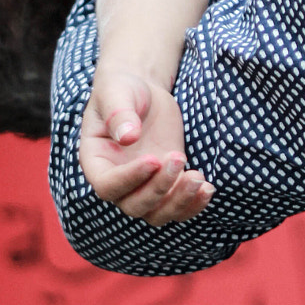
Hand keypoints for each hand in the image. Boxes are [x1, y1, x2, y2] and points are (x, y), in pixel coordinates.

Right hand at [78, 62, 213, 224]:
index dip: (130, 179)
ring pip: (157, 214)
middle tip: (179, 158)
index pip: (108, 186)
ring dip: (180, 202)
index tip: (153, 158)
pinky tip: (208, 188)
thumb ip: (119, 113)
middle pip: (134, 206)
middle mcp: (117, 181)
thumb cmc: (122, 90)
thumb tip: (128, 136)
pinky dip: (193, 204)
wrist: (143, 94)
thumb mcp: (116, 92)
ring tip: (198, 178)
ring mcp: (142, 186)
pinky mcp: (166, 184)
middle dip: (159, 189)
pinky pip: (178, 208)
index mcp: (96, 162)